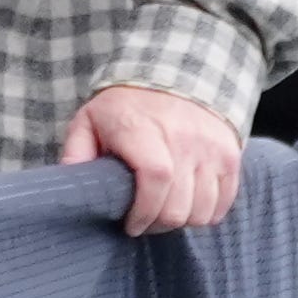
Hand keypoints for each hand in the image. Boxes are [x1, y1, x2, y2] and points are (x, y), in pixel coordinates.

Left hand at [55, 83, 241, 234]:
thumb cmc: (125, 107)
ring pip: (202, 210)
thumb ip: (76, 154)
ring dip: (181, 221)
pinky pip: (224, 202)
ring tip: (165, 211)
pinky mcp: (230, 154)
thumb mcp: (90, 121)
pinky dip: (207, 213)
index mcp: (142, 128)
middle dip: (157, 224)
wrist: (174, 73)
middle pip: (178, 205)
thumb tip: (66, 188)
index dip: (143, 212)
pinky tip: (188, 205)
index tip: (130, 224)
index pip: (155, 178)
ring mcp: (210, 146)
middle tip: (144, 221)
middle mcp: (183, 137)